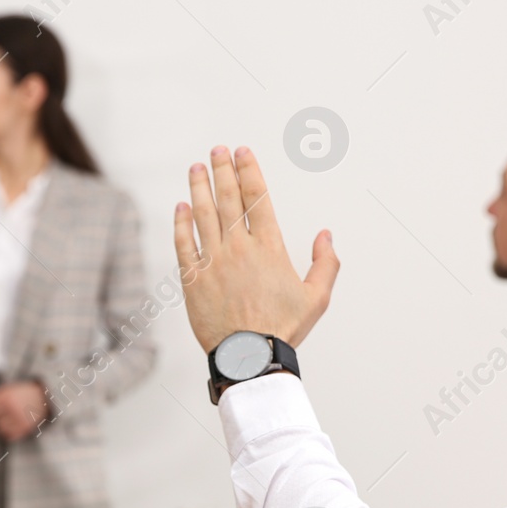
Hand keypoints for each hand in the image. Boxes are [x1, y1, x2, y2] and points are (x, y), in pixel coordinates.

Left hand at [0, 380, 49, 442]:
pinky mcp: (25, 428)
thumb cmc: (22, 394)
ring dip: (1, 426)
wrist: (44, 398)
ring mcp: (19, 419)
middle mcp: (13, 408)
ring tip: (7, 420)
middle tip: (2, 413)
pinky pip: (10, 436)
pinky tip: (12, 427)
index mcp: (7, 396)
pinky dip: (9, 433)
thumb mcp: (8, 389)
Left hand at [175, 146, 338, 351]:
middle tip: (217, 149)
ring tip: (197, 167)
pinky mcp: (193, 279)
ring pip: (203, 214)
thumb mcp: (317, 297)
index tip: (242, 152)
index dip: (249, 170)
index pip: (257, 198)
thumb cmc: (283, 329)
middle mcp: (239, 248)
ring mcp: (213, 262)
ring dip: (199, 187)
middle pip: (227, 198)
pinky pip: (184, 243)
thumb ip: (325, 263)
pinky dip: (181, 222)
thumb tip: (326, 235)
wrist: (248, 358)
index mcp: (269, 248)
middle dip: (222, 169)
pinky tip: (181, 206)